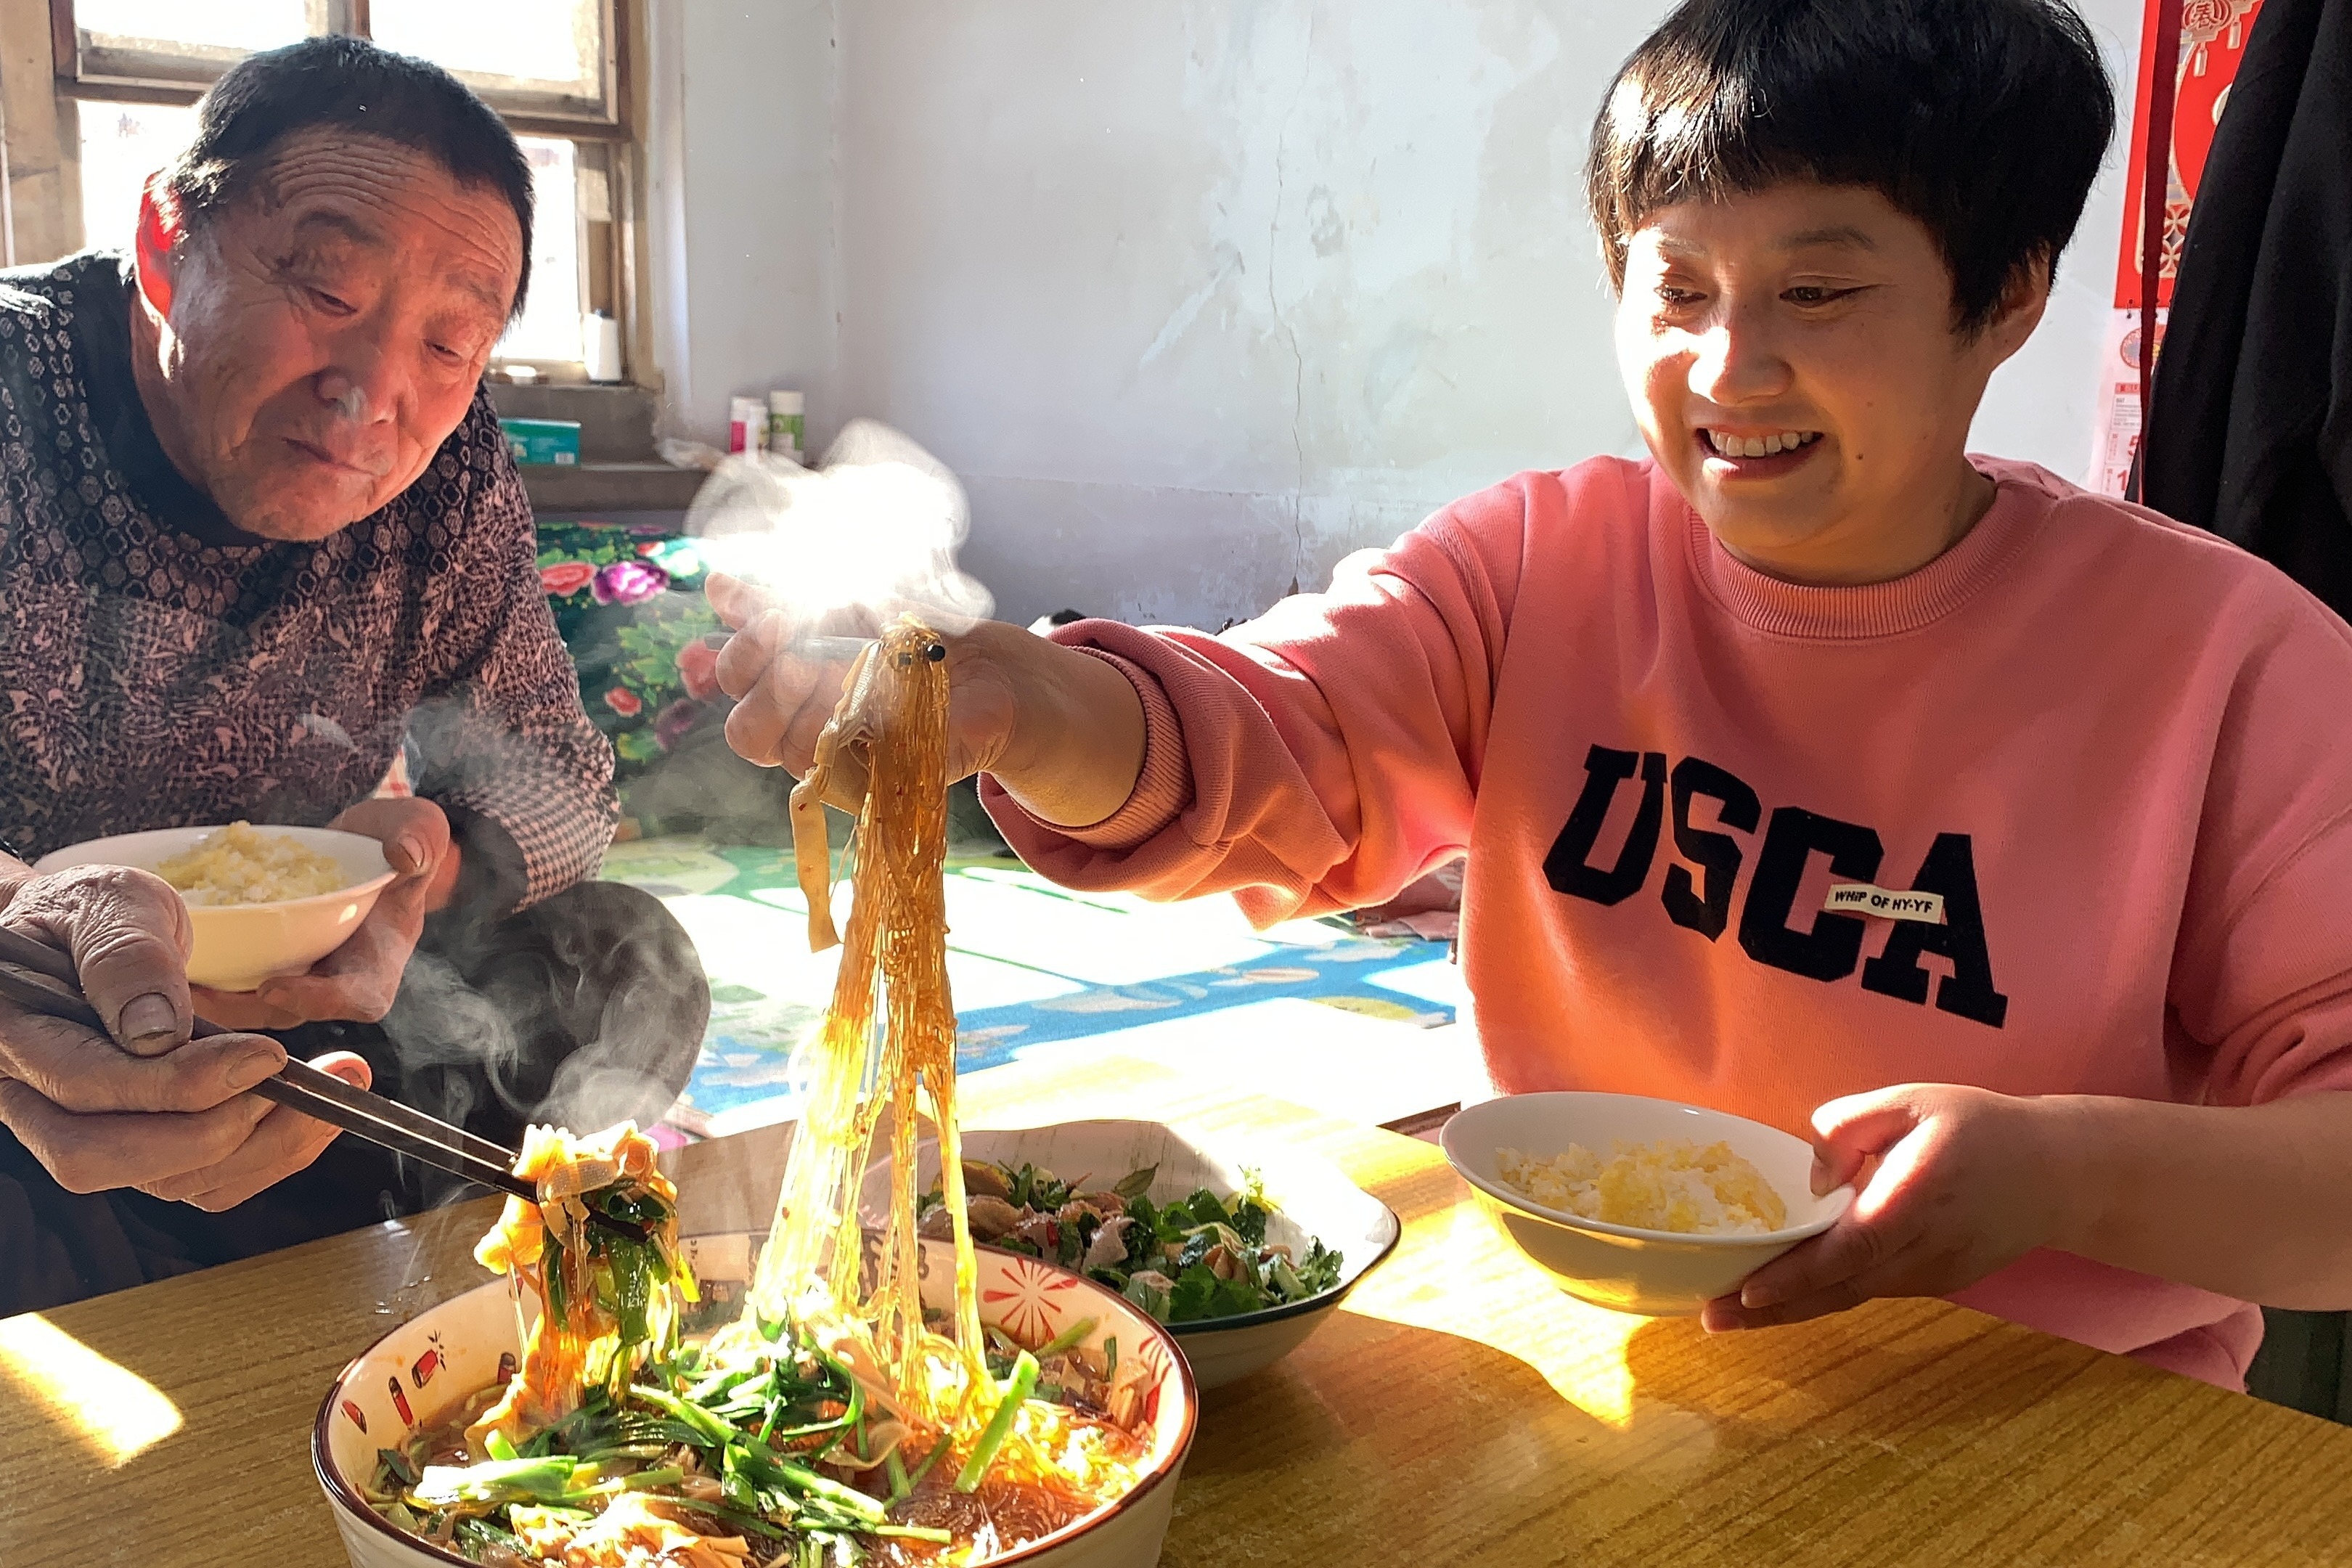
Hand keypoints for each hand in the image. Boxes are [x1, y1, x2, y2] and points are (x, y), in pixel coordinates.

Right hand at [0, 863, 371, 1206]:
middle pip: (104, 1158)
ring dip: (258, 1151)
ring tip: (333, 1098)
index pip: (85, 1085)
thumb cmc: (93, 912)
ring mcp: (81, 1130)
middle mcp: (32, 1099)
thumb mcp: (111, 903)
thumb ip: (127, 957)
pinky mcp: (135, 1144)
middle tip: (306, 1089)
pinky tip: (311, 1114)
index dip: (178, 1084)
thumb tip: (155, 1030)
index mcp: (16, 1035)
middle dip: (216, 1134)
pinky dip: (263, 1157)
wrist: (89, 932)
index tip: (265, 1055)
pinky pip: (196, 1180)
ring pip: (159, 1182)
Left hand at [192, 797, 451, 1029]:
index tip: (274, 987)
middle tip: (197, 995)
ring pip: (253, 1005)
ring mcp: (297, 970)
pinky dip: (201, 976)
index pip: (361, 998)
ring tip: (168, 984)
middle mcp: (337, 975)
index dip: (319, 1002)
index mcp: (380, 955)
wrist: (359, 840)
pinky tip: (161, 959)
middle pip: (294, 1013)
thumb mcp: (414, 827)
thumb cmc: (392, 836)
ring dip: (213, 1002)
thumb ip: (419, 837)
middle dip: (244, 1011)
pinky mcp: (263, 958)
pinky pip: (231, 980)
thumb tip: (404, 855)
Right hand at [707, 574, 1021, 804]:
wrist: (984, 669)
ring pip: (789, 750)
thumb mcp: (843, 604)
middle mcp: (799, 724)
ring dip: (821, 704)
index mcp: (784, 681)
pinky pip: (842, 773)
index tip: (776, 621)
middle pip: (746, 730)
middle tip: (810, 653)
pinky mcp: (870, 786)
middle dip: (771, 684)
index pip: (732, 681)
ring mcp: (832, 758)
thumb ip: (778, 602)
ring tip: (864, 673)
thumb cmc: (910, 635)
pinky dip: (861, 731)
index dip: (742, 656)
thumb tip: (716, 586)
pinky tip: (888, 702)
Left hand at [1701, 1083, 2070, 1331]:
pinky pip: (1871, 1290)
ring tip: (1730, 1313)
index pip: (1850, 1247)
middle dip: (1774, 1308)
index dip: (1798, 1274)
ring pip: (1852, 1297)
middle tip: (1712, 1317)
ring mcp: (1933, 1272)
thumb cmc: (1981, 1127)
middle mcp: (1924, 1247)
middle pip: (1841, 1288)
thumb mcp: (1913, 1101)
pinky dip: (1825, 1297)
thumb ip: (1850, 1125)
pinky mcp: (1936, 1281)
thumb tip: (1812, 1177)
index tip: (1749, 1289)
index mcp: (1916, 1197)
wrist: (2058, 1174)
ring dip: (1792, 1309)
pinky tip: (1782, 1297)